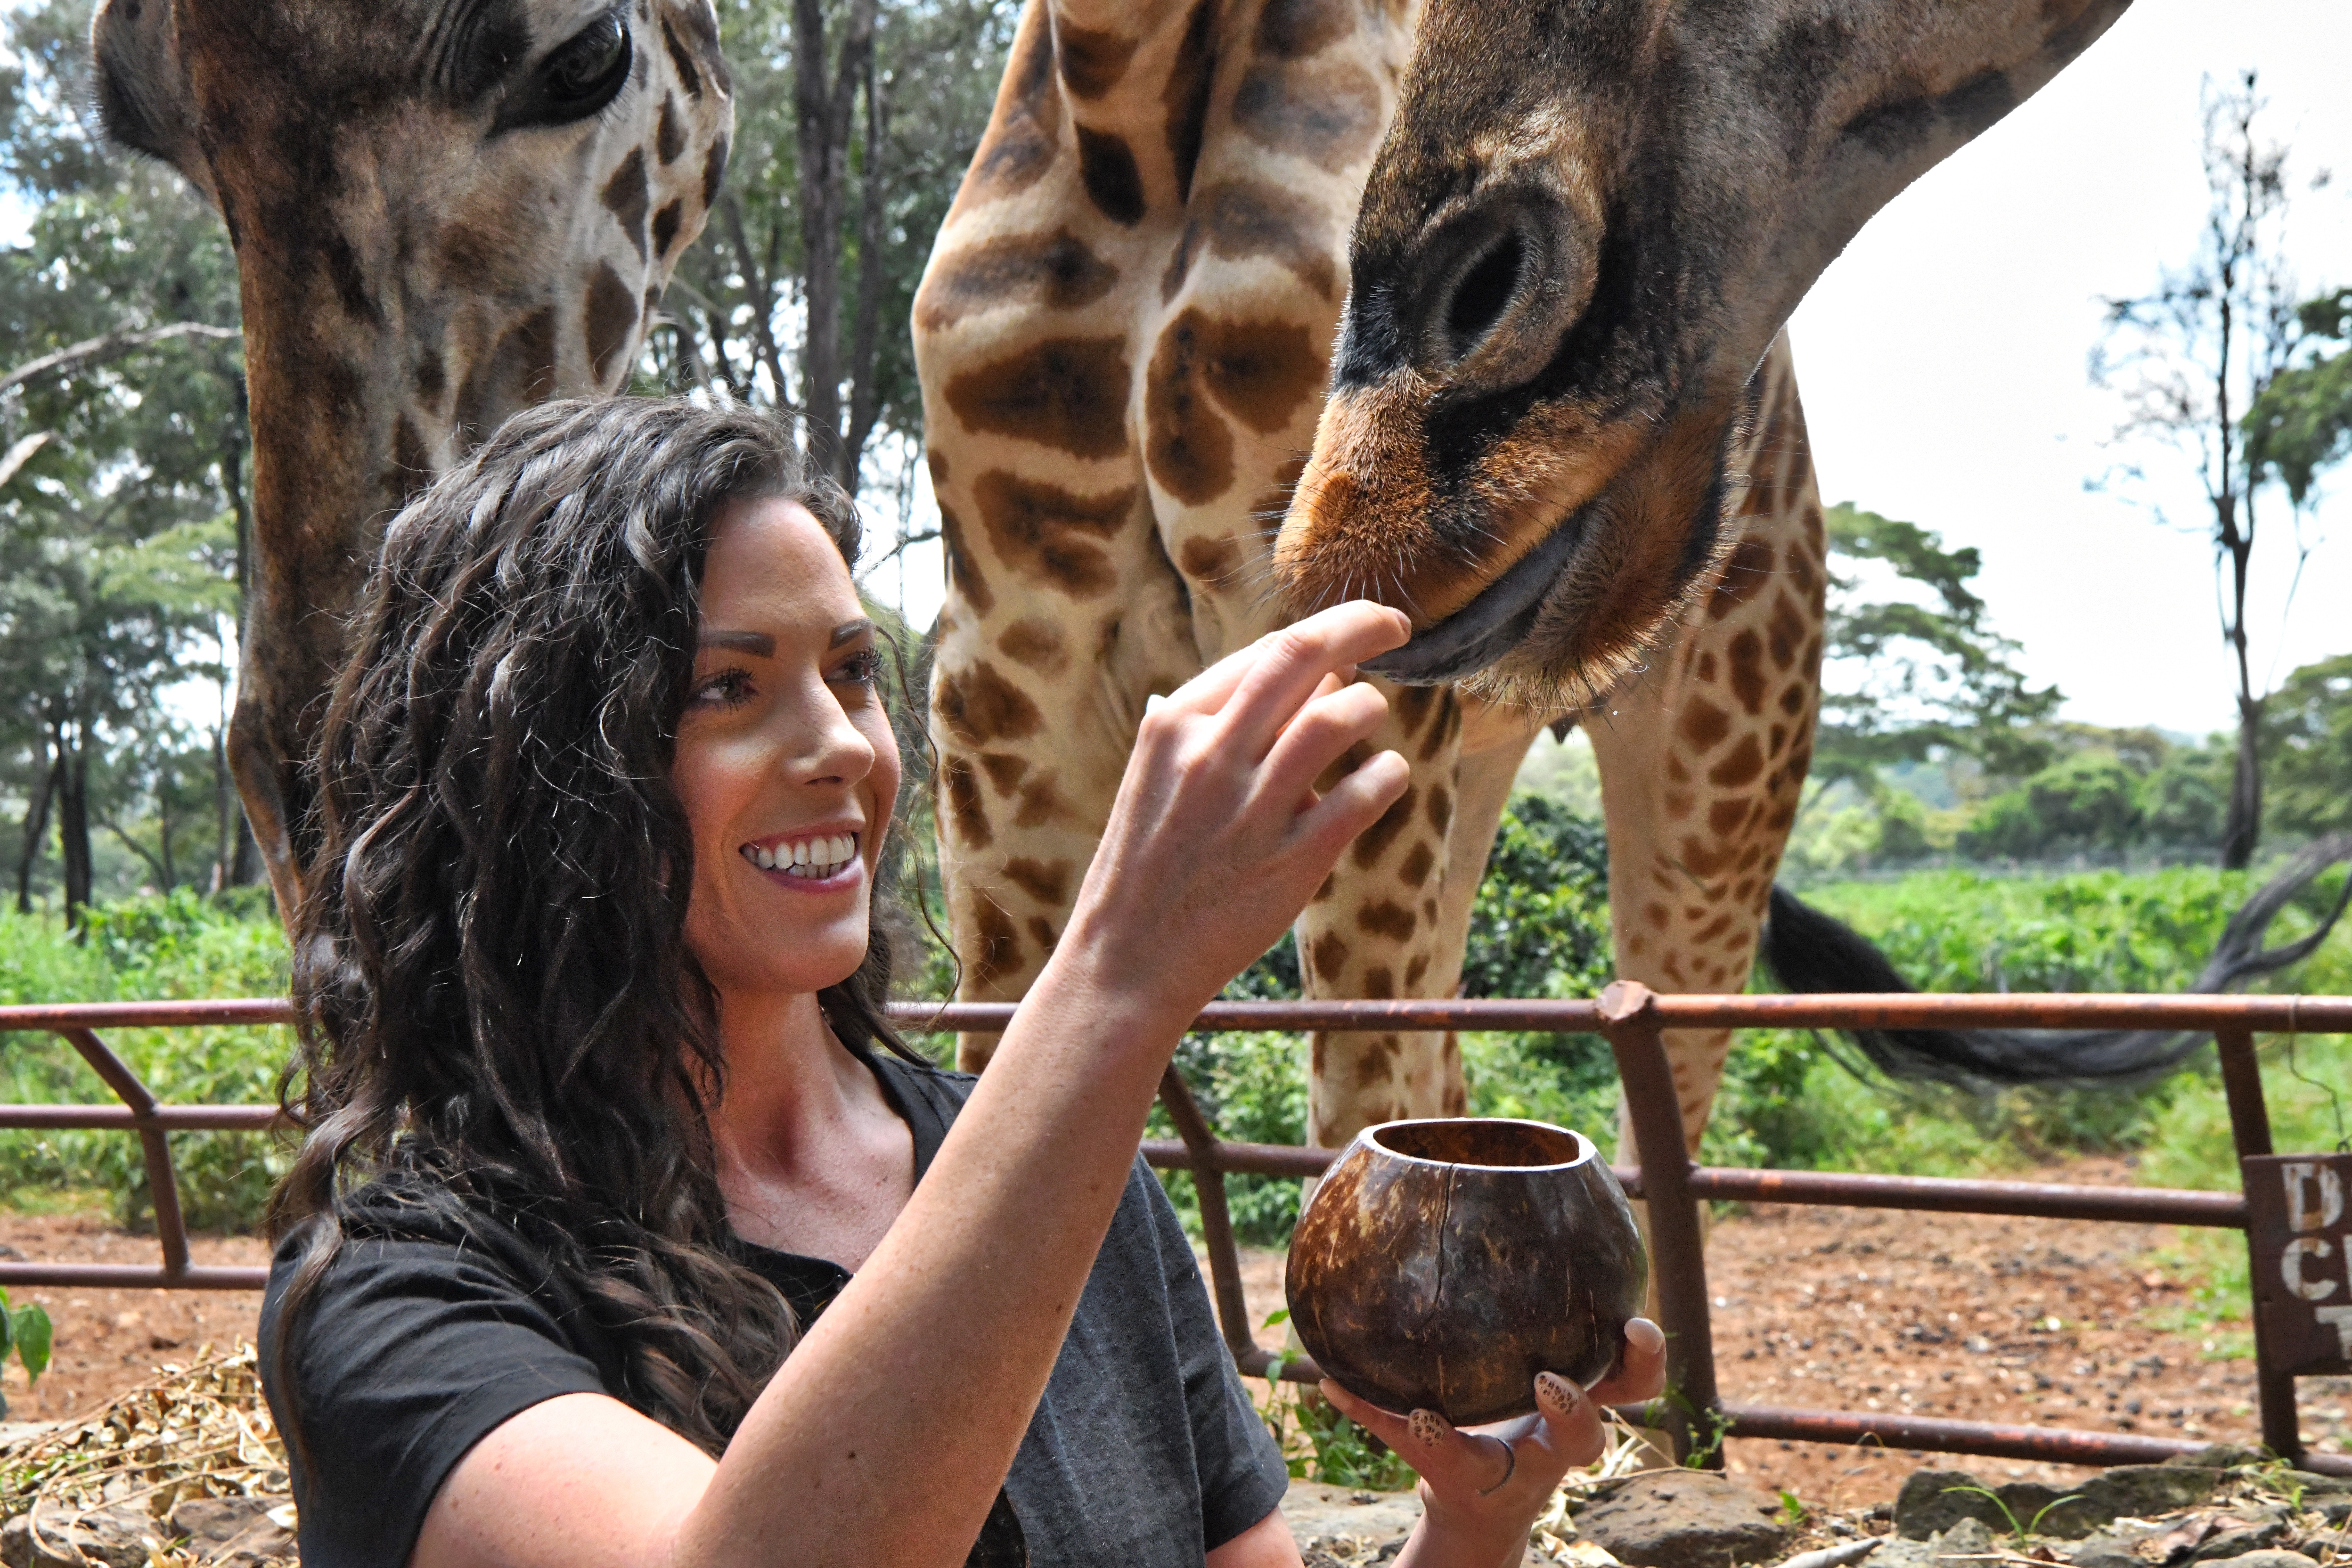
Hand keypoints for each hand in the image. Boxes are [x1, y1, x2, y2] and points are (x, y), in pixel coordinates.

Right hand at [1054, 602, 1411, 1022]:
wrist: (1126, 957)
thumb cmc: (1151, 861)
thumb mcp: (1163, 775)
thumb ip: (1225, 723)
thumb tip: (1320, 676)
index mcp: (1174, 725)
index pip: (1265, 651)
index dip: (1325, 631)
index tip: (1359, 631)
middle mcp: (1210, 755)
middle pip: (1300, 657)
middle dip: (1361, 626)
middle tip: (1396, 625)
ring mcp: (1250, 809)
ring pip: (1336, 719)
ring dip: (1369, 707)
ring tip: (1374, 717)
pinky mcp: (1290, 861)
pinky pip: (1361, 795)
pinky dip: (1387, 775)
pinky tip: (1386, 777)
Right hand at [1320, 1318, 1667, 1567]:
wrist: (1498, 1503)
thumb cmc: (1455, 1470)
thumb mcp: (1413, 1452)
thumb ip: (1374, 1413)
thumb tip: (1325, 1376)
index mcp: (1495, 1472)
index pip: (1466, 1462)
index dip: (1443, 1442)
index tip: (1422, 1418)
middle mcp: (1549, 1453)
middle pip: (1579, 1445)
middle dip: (1568, 1416)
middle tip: (1546, 1381)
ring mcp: (1580, 1422)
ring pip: (1625, 1402)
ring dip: (1636, 1366)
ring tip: (1634, 1326)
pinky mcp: (1598, 1392)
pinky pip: (1631, 1370)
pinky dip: (1638, 1344)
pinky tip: (1630, 1293)